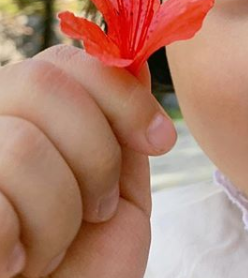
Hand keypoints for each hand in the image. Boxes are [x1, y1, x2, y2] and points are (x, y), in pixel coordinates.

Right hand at [0, 45, 176, 277]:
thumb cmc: (89, 258)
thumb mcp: (121, 183)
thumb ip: (123, 124)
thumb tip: (137, 59)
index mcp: (26, 112)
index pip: (66, 60)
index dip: (122, 95)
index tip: (161, 140)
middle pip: (42, 83)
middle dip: (95, 152)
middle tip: (101, 208)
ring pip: (22, 146)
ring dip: (62, 211)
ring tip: (57, 243)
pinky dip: (22, 241)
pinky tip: (17, 262)